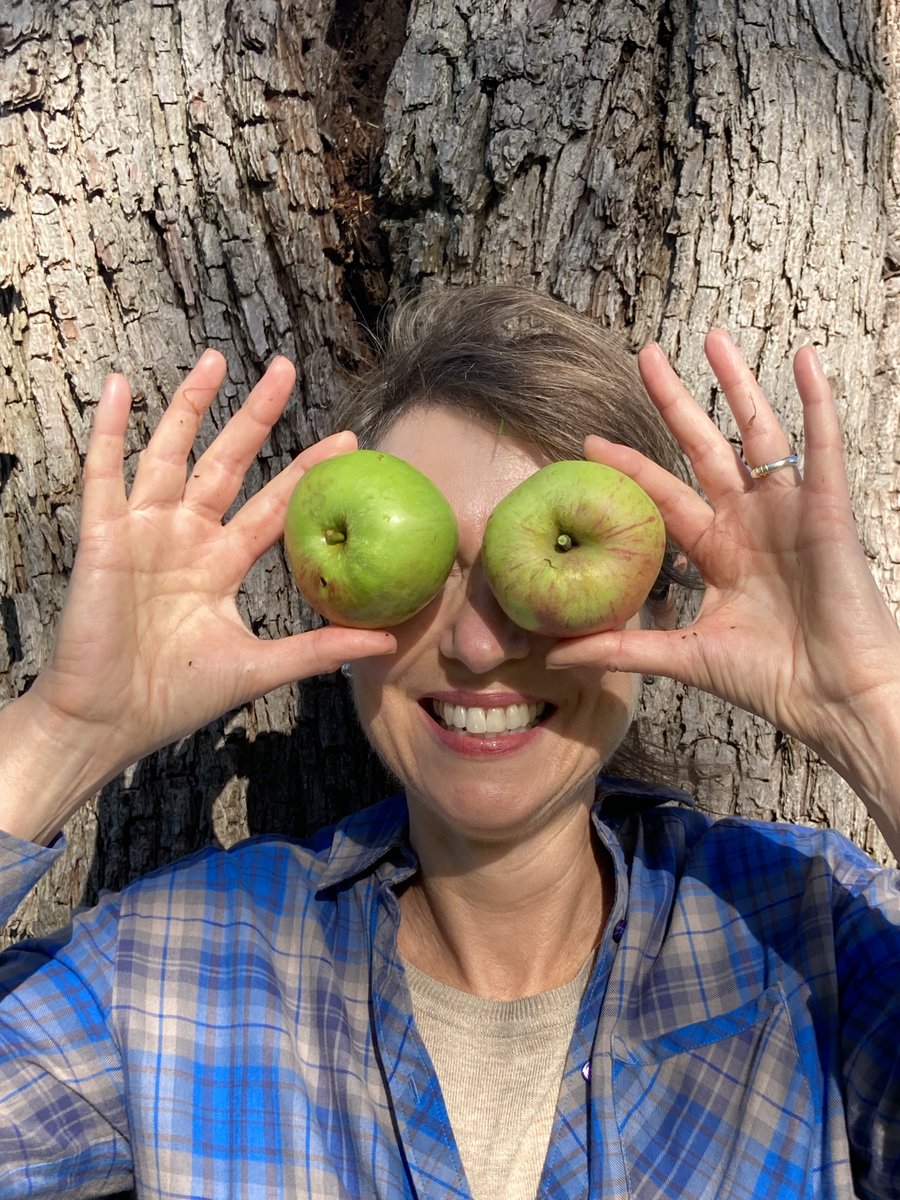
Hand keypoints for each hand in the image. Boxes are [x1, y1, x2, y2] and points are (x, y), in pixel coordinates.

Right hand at [26, 351, 395, 777]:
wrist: (108, 723)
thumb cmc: (175, 698)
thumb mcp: (258, 667)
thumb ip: (319, 649)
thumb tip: (387, 643)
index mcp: (220, 564)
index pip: (273, 505)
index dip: (307, 473)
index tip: (349, 439)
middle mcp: (185, 538)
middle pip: (226, 462)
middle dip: (256, 416)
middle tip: (286, 369)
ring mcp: (143, 532)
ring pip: (170, 453)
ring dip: (190, 405)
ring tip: (216, 357)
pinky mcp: (102, 537)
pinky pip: (103, 474)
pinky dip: (110, 431)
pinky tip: (120, 387)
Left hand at [546, 329, 899, 762]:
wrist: (836, 701)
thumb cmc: (772, 680)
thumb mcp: (685, 656)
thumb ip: (621, 648)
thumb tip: (553, 653)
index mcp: (718, 552)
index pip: (664, 497)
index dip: (630, 468)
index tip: (589, 440)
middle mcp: (751, 524)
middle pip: (705, 449)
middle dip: (675, 402)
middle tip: (645, 355)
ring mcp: (790, 514)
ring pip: (759, 434)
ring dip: (737, 384)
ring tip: (712, 337)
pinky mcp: (828, 512)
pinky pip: (822, 448)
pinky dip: (816, 403)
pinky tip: (802, 360)